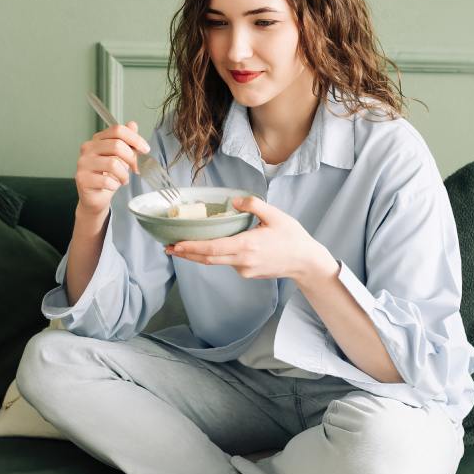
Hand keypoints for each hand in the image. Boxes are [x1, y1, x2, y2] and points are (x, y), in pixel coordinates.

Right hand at [75, 121, 149, 216]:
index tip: (145, 149)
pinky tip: (113, 186)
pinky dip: (115, 185)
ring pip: (113, 164)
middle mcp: (88, 148)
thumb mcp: (121, 157)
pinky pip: (106, 180)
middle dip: (131, 159)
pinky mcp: (82, 178)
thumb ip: (126, 141)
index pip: (117, 130)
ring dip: (124, 175)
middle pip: (117, 145)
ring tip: (123, 179)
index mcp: (98, 140)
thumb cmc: (108, 176)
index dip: (135, 139)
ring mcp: (83, 163)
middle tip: (135, 168)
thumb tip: (132, 124)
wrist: (95, 197)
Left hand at [165, 196, 336, 283]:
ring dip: (199, 255)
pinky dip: (217, 256)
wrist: (306, 262)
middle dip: (186, 253)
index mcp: (246, 246)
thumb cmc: (292, 237)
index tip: (174, 245)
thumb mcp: (275, 215)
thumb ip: (254, 205)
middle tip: (168, 247)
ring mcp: (244, 270)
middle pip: (207, 259)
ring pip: (216, 262)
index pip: (211, 248)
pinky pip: (228, 263)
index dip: (191, 247)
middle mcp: (242, 261)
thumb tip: (235, 200)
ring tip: (182, 247)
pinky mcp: (247, 274)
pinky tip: (213, 247)